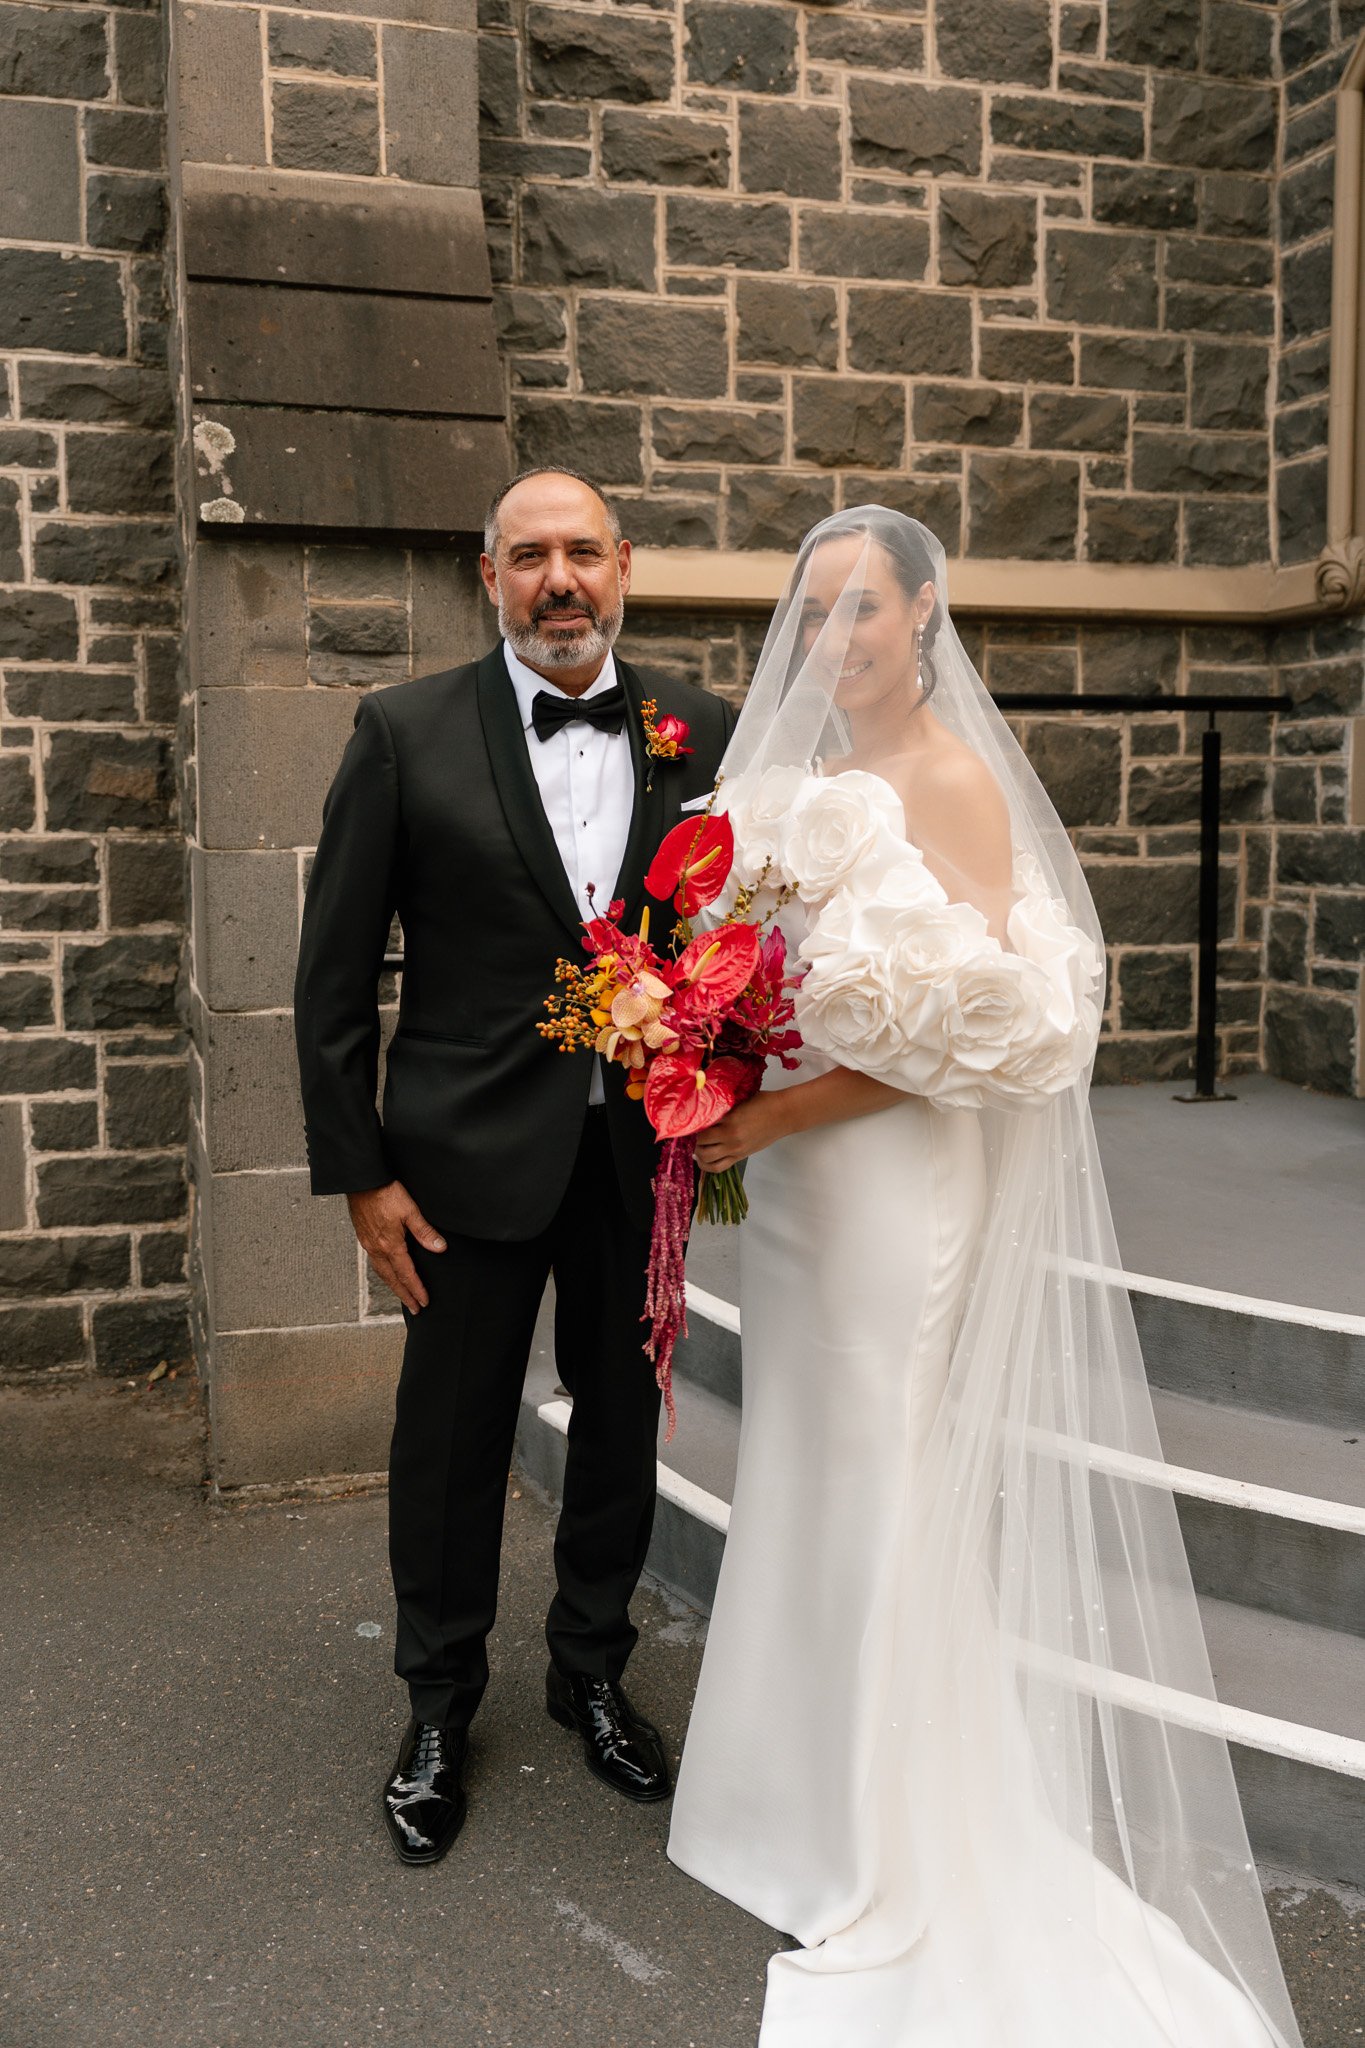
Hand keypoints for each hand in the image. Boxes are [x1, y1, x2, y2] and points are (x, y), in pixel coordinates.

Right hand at [347, 1180, 445, 1312]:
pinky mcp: (364, 1236)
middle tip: (415, 1308)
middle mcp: (377, 1248)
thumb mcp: (410, 1210)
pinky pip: (375, 1262)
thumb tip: (439, 1247)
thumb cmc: (385, 1192)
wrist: (362, 1181)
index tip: (425, 1302)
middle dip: (405, 1295)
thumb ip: (424, 1231)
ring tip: (403, 1294)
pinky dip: (384, 1272)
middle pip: (392, 1279)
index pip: (406, 1274)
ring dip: (394, 1285)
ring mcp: (368, 1243)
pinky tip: (388, 1271)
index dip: (416, 1289)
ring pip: (382, 1272)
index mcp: (390, 1245)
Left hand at [694, 1093, 786, 1174]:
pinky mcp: (741, 1156)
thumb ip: (724, 1110)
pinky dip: (708, 1166)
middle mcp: (730, 1137)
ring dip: (699, 1153)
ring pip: (707, 1159)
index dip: (694, 1124)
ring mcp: (735, 1149)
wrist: (784, 1114)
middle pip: (701, 1143)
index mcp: (729, 1120)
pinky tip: (704, 1160)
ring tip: (699, 1147)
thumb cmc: (764, 1103)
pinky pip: (719, 1167)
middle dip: (696, 1139)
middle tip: (695, 1134)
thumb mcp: (740, 1102)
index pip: (702, 1126)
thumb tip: (707, 1112)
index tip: (692, 1121)